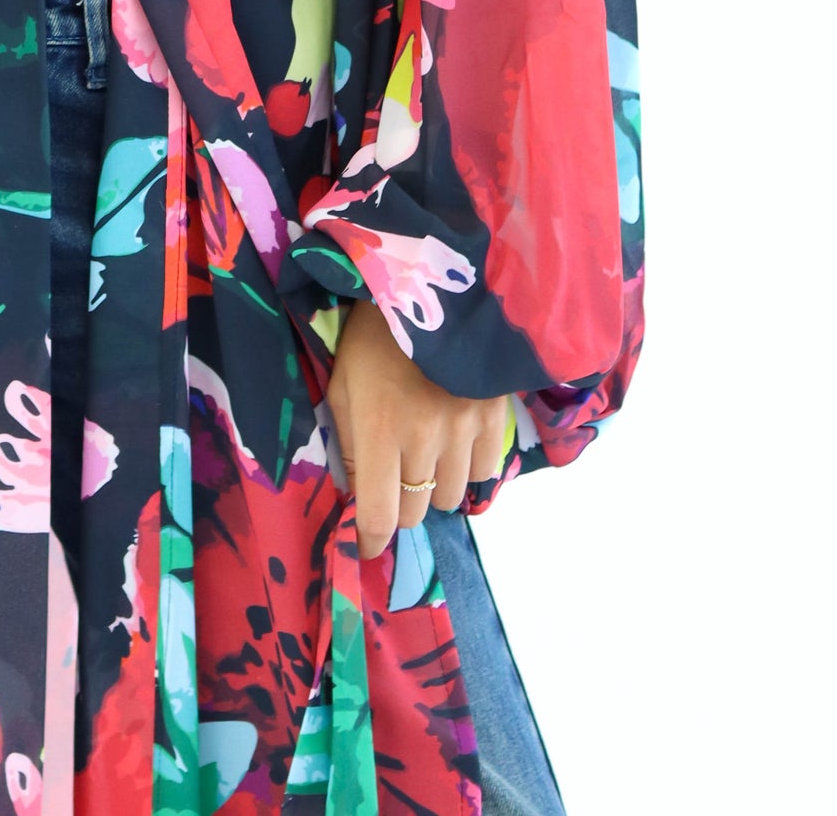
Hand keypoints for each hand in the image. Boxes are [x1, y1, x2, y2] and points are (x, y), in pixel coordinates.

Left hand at [325, 295, 510, 559]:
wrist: (429, 285)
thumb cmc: (371, 336)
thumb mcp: (343, 385)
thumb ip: (349, 444)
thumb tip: (359, 497)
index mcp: (380, 428)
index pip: (378, 513)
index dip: (371, 541)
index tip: (366, 549)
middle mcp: (425, 437)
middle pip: (415, 511)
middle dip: (399, 503)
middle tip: (393, 477)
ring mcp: (465, 429)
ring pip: (451, 497)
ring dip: (434, 485)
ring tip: (424, 453)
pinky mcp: (493, 418)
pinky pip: (484, 474)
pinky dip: (467, 469)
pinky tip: (453, 442)